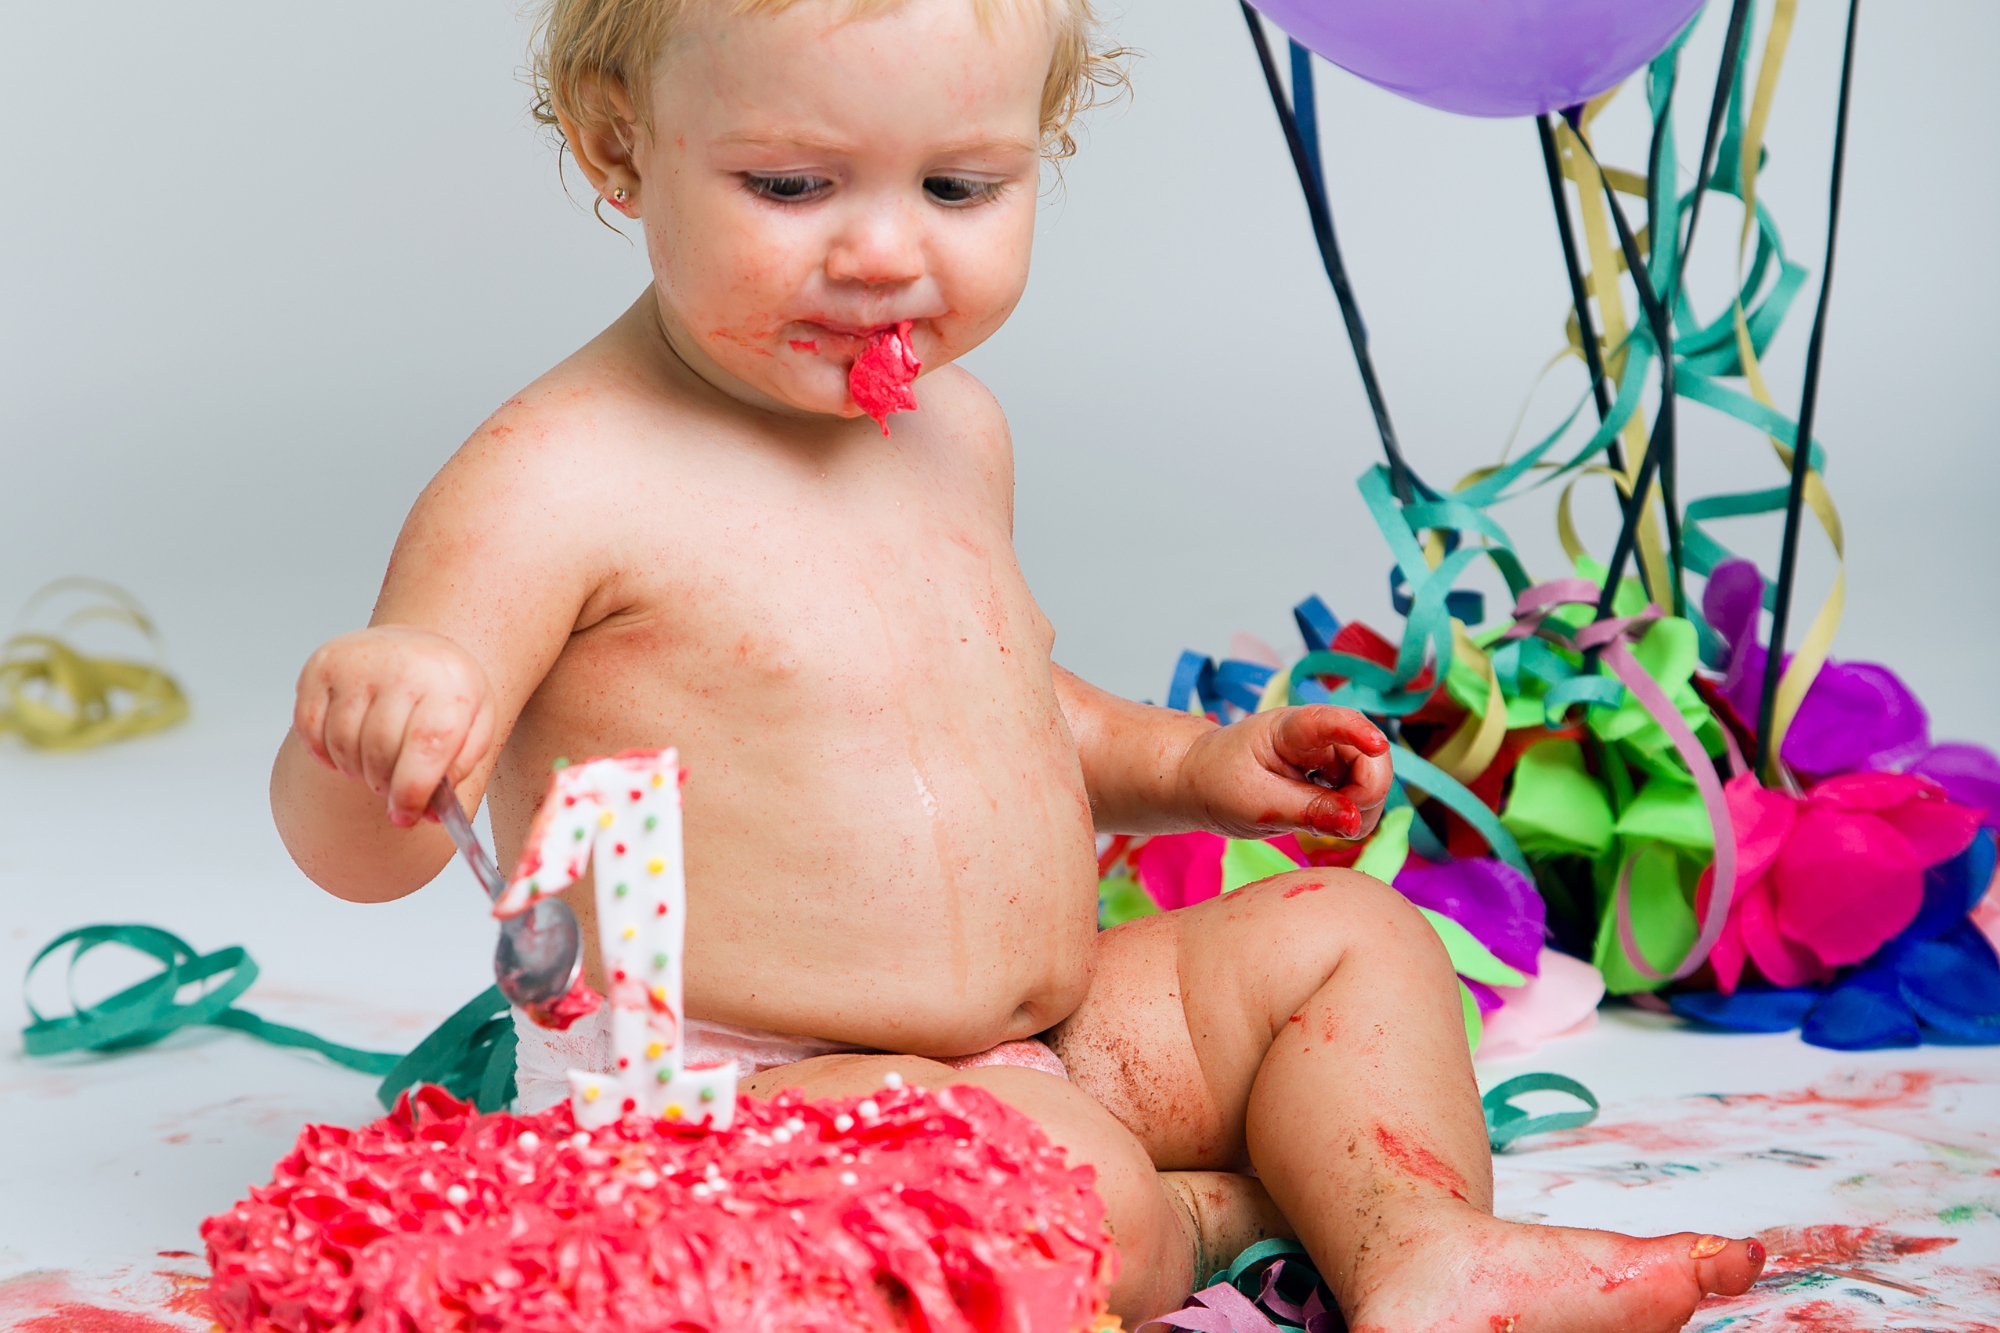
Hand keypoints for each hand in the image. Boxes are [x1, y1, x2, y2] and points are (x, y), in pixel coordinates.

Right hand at [292, 626, 494, 828]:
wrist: (418, 647)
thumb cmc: (446, 693)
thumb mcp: (475, 725)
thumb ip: (458, 770)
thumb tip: (427, 813)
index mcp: (448, 683)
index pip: (426, 745)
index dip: (412, 791)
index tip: (405, 816)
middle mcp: (401, 666)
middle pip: (380, 750)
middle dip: (384, 783)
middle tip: (392, 787)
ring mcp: (356, 662)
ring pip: (342, 744)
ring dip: (356, 768)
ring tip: (375, 762)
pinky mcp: (321, 665)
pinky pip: (310, 729)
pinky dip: (325, 751)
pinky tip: (348, 745)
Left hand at [1175, 705, 1392, 840]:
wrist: (1200, 781)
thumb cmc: (1218, 783)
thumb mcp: (1255, 803)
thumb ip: (1306, 811)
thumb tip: (1355, 823)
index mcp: (1289, 728)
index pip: (1328, 721)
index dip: (1357, 731)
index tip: (1377, 745)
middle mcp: (1319, 735)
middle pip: (1370, 756)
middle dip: (1367, 793)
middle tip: (1337, 822)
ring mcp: (1330, 755)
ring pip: (1373, 780)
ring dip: (1361, 808)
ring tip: (1318, 822)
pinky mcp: (1334, 777)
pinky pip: (1363, 798)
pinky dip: (1353, 816)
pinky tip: (1323, 820)